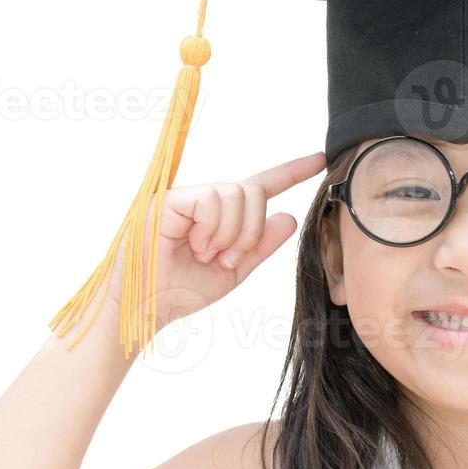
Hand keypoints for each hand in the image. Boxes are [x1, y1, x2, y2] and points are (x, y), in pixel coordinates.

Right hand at [104, 151, 326, 325]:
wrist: (147, 308)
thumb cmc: (182, 291)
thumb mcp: (233, 271)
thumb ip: (260, 246)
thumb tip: (288, 217)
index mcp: (222, 217)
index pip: (261, 186)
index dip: (291, 172)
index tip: (320, 159)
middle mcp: (205, 201)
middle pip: (252, 191)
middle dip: (250, 231)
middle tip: (227, 257)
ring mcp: (186, 198)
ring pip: (234, 193)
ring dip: (228, 233)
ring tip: (205, 253)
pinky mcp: (168, 200)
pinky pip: (209, 199)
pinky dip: (210, 227)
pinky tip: (195, 245)